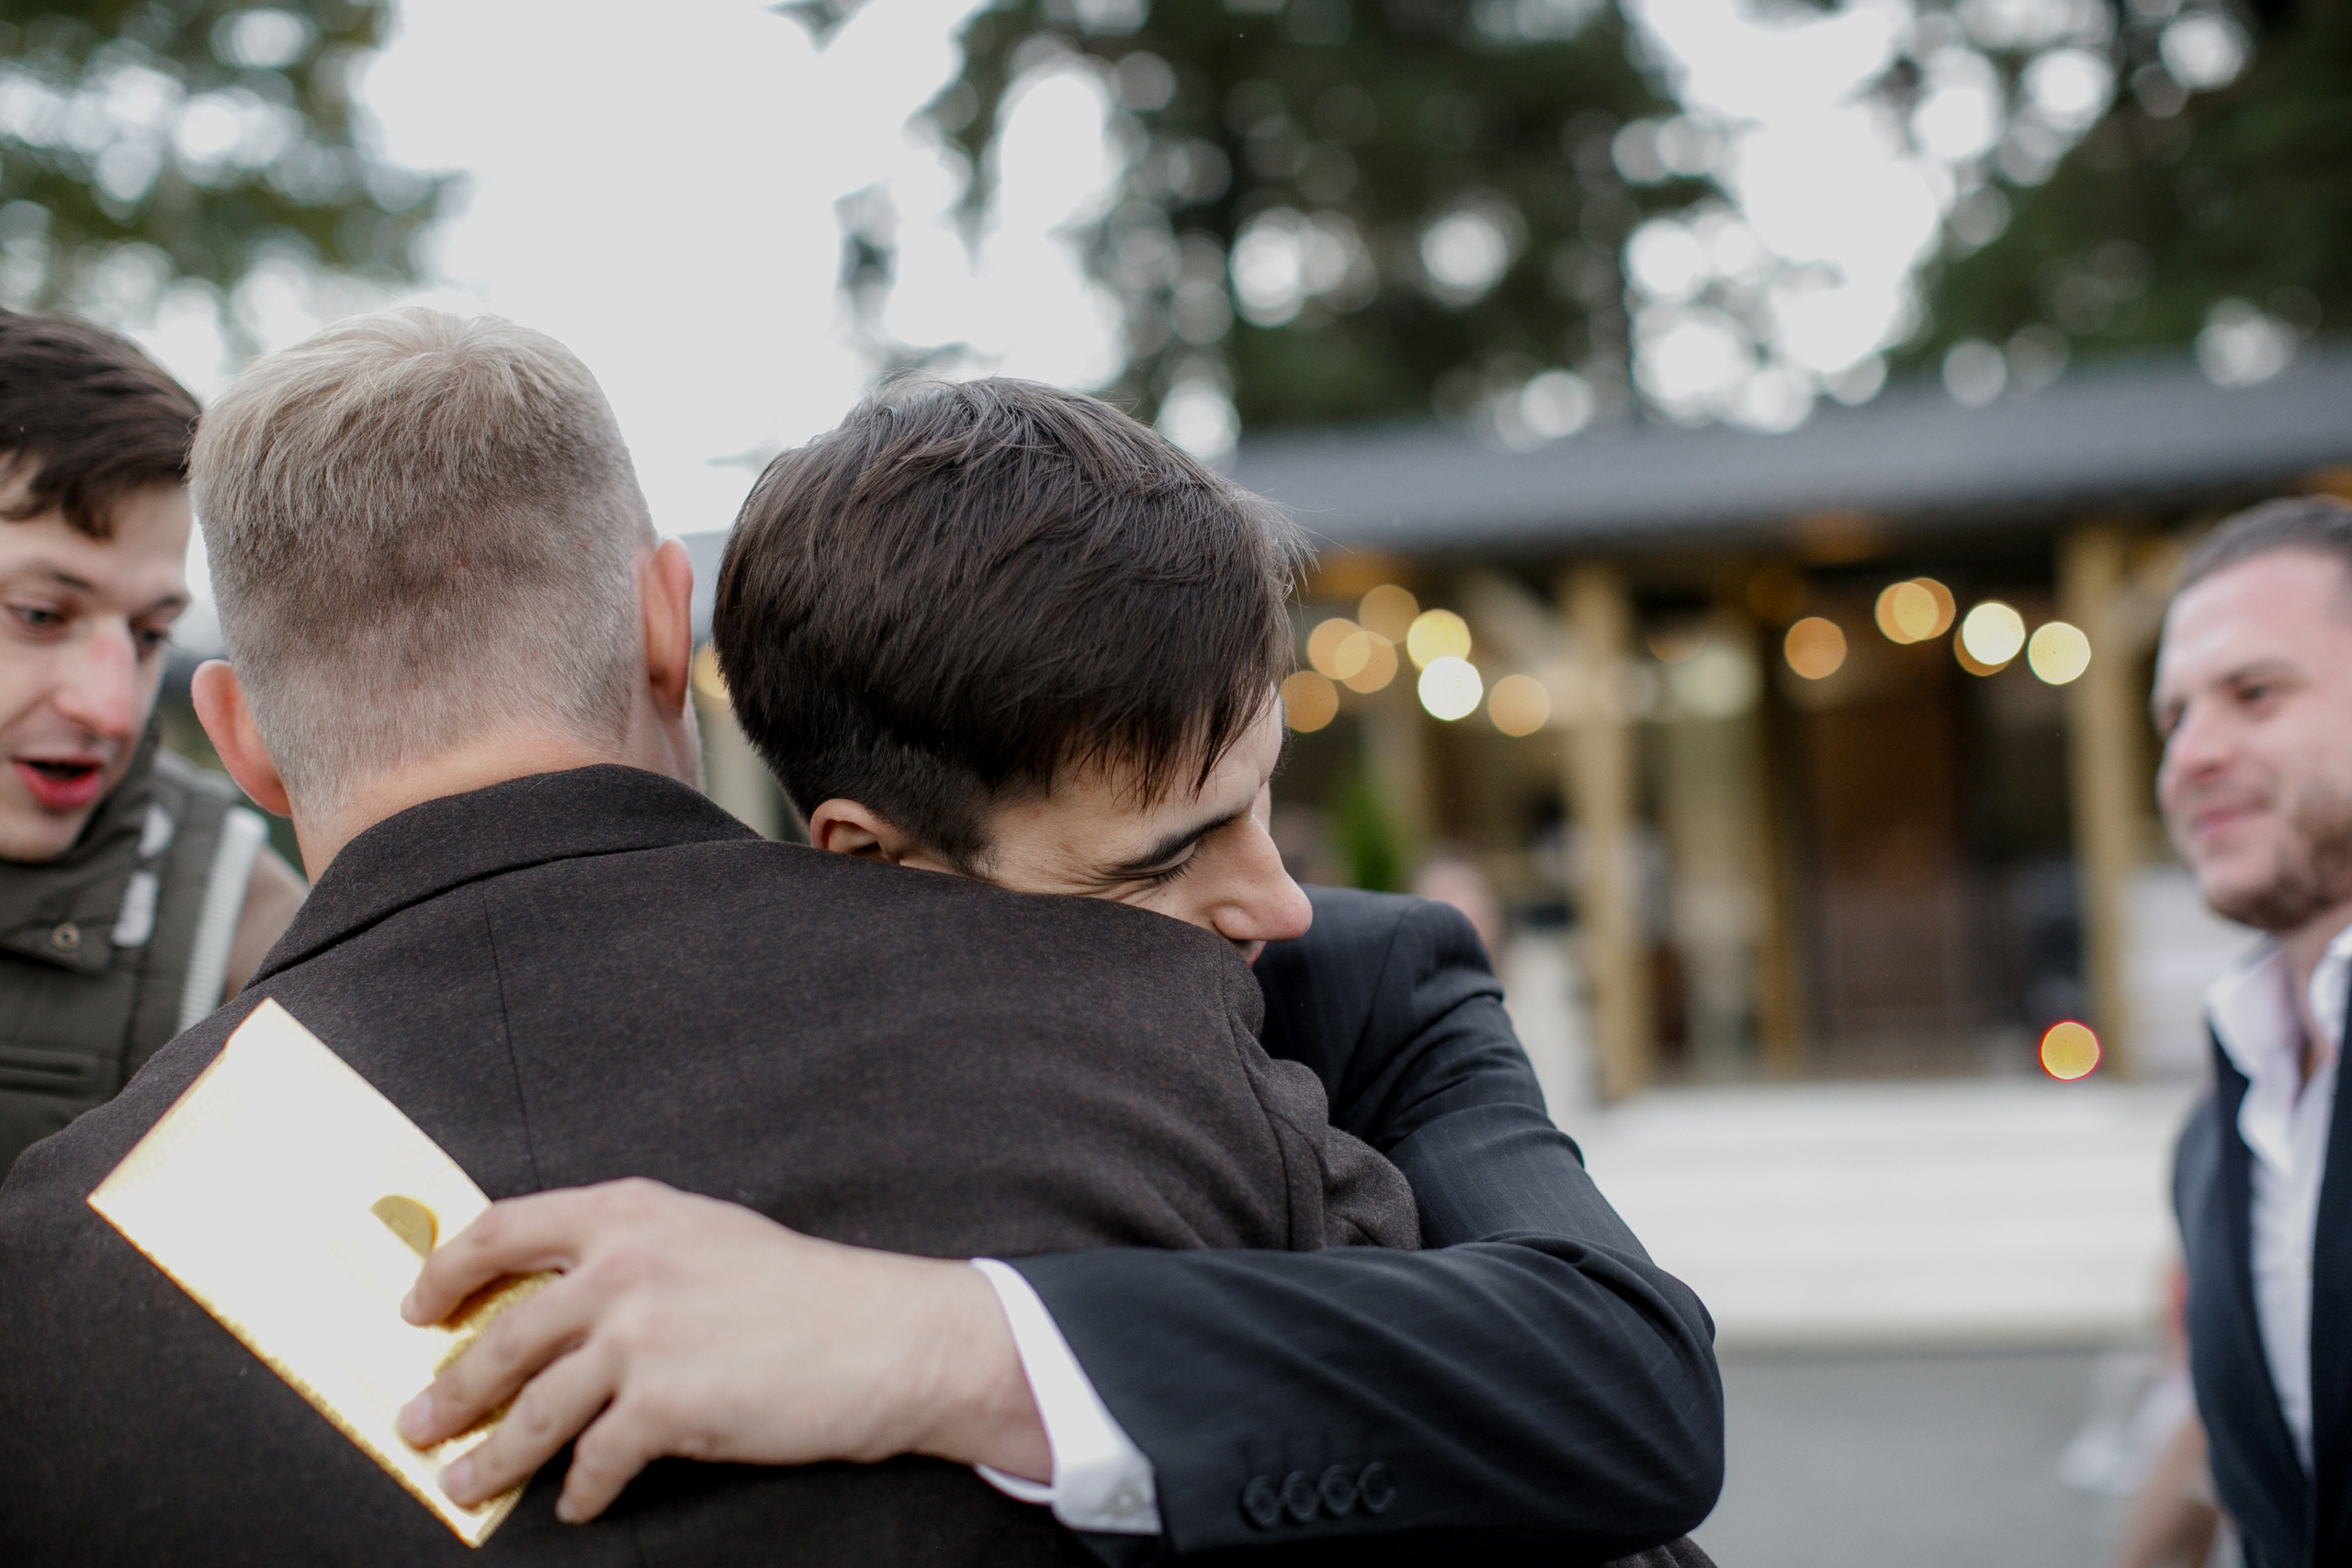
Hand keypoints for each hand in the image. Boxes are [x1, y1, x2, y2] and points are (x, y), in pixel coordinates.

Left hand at [394, 1178, 1048, 1522]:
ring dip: (489, 1457)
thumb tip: (551, 1300)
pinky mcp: (662, 1406)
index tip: (418, 1307)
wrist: (885, 1336)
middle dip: (449, 1391)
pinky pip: (592, 1463)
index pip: (501, 1229)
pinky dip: (579, 1493)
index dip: (445, 1271)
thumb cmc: (805, 1290)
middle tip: (420, 1421)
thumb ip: (627, 1252)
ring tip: (465, 1481)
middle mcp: (622, 1266)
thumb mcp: (706, 1236)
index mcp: (629, 1213)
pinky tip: (578, 1505)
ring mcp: (639, 1337)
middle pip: (500, 1336)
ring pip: (530, 1411)